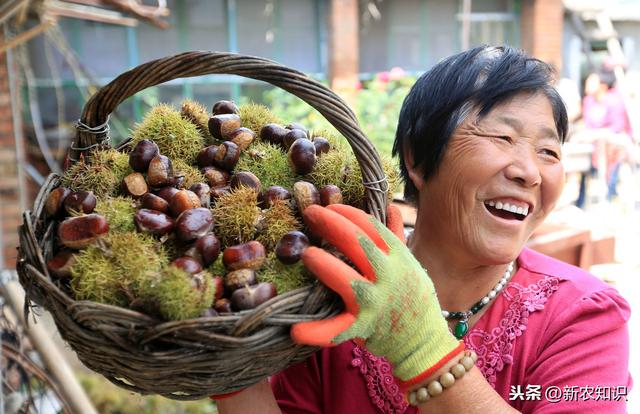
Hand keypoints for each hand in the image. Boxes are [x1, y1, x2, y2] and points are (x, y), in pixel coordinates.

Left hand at [291, 204, 462, 388]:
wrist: (423, 339)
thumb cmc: (412, 295)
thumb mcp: (410, 263)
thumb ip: (396, 234)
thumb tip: (390, 206)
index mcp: (397, 257)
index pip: (371, 227)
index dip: (348, 213)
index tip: (330, 207)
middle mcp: (387, 277)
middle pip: (357, 244)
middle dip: (332, 224)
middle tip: (311, 213)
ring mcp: (374, 303)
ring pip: (347, 280)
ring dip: (325, 265)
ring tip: (307, 254)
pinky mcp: (362, 327)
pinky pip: (337, 330)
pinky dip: (316, 332)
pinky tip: (296, 330)